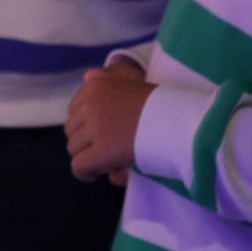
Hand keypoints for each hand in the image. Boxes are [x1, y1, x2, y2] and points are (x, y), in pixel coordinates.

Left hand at [65, 59, 152, 182]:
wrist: (179, 121)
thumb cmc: (162, 104)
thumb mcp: (133, 81)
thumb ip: (109, 79)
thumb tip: (86, 75)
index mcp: (97, 85)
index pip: (75, 110)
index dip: (86, 126)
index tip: (103, 134)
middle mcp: (91, 104)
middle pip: (72, 130)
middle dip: (86, 142)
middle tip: (106, 150)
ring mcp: (95, 127)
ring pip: (74, 149)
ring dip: (88, 157)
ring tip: (107, 161)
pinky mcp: (102, 151)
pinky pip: (79, 166)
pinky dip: (85, 173)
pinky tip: (97, 174)